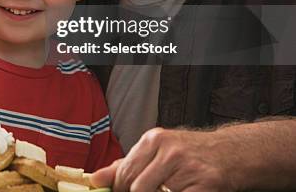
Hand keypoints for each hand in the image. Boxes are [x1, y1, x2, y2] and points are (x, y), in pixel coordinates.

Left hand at [88, 128, 236, 191]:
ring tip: (165, 190)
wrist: (231, 153)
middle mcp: (169, 151)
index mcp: (154, 139)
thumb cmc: (189, 152)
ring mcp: (187, 169)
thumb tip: (95, 179)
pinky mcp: (204, 185)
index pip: (124, 173)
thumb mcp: (156, 149)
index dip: (119, 189)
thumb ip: (126, 164)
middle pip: (137, 187)